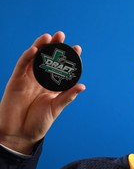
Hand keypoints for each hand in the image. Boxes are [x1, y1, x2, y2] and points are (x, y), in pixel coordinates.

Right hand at [0, 31, 85, 153]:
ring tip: (49, 36)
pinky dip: (27, 57)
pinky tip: (36, 49)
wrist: (20, 133)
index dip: (68, 58)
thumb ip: (67, 96)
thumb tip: (82, 86)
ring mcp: (28, 79)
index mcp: (51, 86)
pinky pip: (22, 66)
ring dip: (41, 46)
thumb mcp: (56, 108)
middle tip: (62, 35)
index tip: (78, 48)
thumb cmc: (39, 122)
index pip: (61, 68)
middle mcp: (40, 80)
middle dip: (54, 46)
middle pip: (47, 59)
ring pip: (34, 59)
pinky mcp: (16, 81)